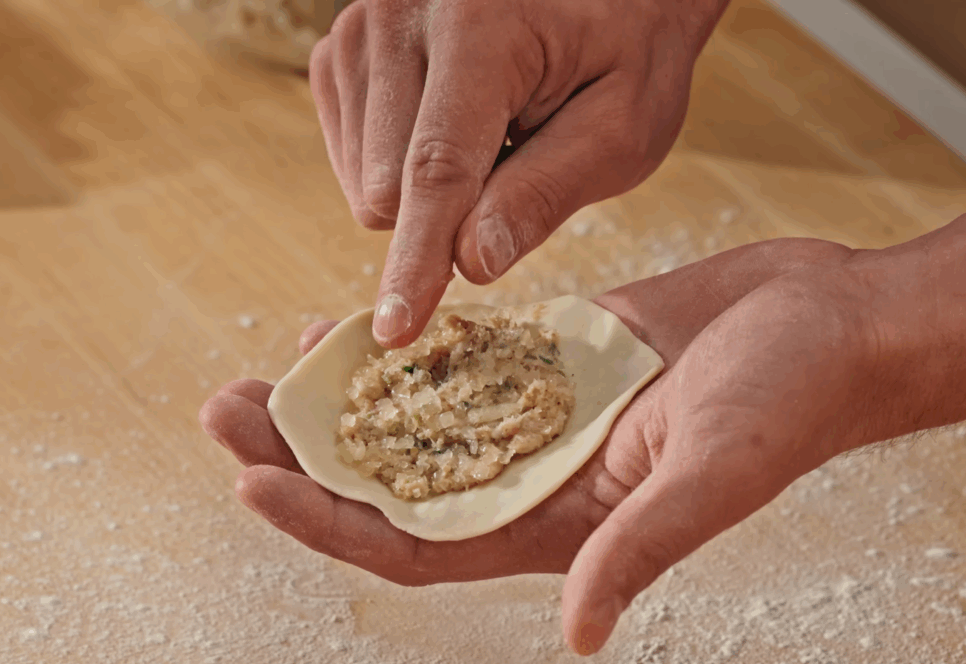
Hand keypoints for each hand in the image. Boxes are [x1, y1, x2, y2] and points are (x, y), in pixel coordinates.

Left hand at [199, 238, 887, 653]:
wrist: (833, 325)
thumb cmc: (791, 404)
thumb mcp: (713, 475)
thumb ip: (639, 548)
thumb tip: (579, 632)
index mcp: (560, 524)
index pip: (417, 542)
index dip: (329, 521)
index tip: (253, 479)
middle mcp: (535, 475)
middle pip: (394, 481)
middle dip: (305, 453)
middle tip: (223, 409)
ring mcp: (540, 413)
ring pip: (415, 418)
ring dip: (340, 398)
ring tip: (265, 366)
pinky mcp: (554, 354)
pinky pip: (460, 358)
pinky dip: (402, 345)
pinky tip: (352, 325)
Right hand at [309, 0, 729, 346]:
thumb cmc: (626, 48)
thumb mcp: (622, 127)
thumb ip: (546, 193)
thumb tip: (470, 263)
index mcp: (480, 25)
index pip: (437, 168)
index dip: (417, 258)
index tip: (394, 329)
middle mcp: (402, 14)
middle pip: (390, 186)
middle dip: (451, 211)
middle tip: (517, 156)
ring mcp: (360, 28)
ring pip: (364, 181)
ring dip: (427, 186)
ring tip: (488, 128)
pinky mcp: (339, 50)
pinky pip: (349, 160)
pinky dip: (400, 165)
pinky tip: (449, 123)